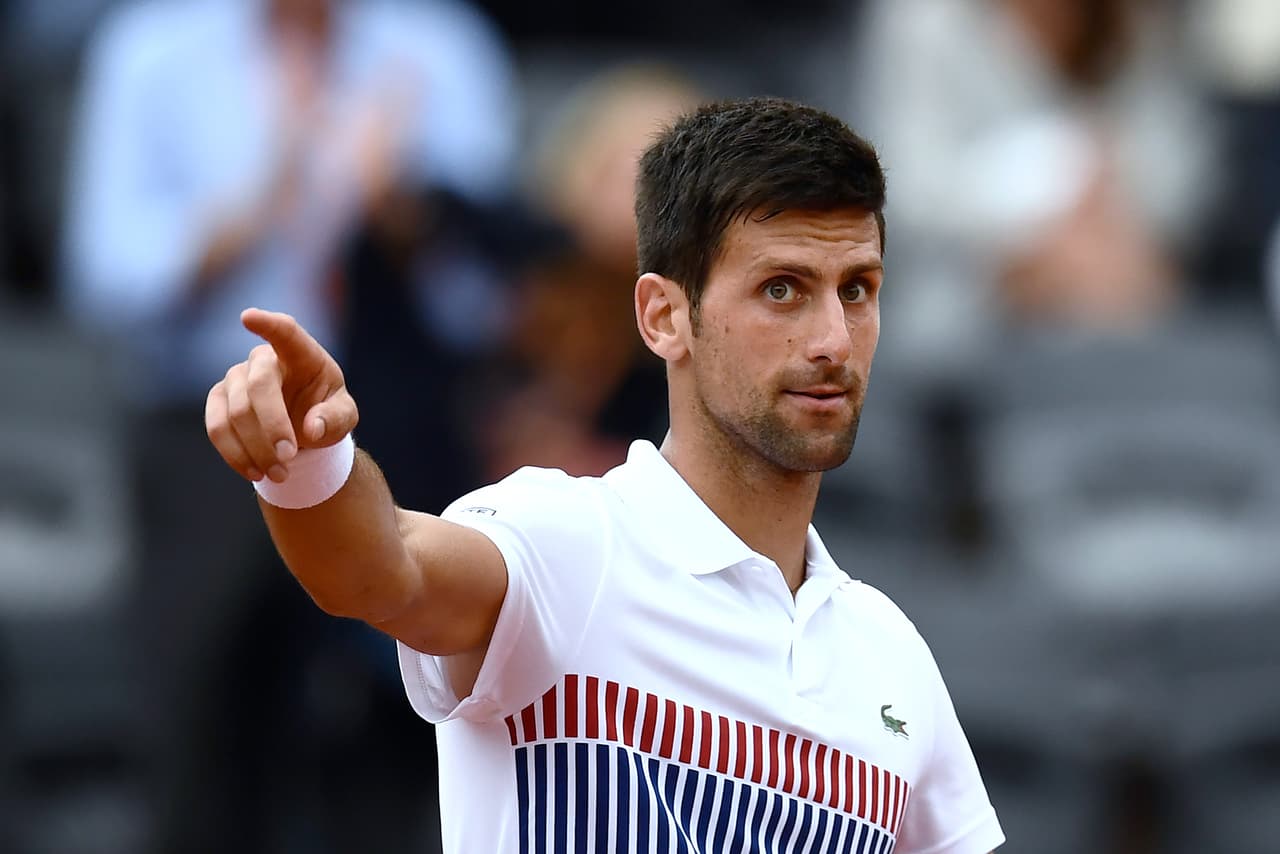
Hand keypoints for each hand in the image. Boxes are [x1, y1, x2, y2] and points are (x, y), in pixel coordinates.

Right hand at [205, 309, 358, 482]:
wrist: (302, 431)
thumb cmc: (326, 414)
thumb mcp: (343, 417)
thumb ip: (335, 419)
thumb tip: (312, 427)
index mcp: (301, 354)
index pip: (284, 331)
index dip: (268, 325)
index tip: (248, 317)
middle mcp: (264, 360)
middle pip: (258, 386)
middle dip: (272, 426)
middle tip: (289, 459)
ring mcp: (236, 378)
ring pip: (235, 412)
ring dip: (256, 449)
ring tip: (279, 474)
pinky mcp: (218, 401)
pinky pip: (217, 428)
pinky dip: (236, 455)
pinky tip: (256, 472)